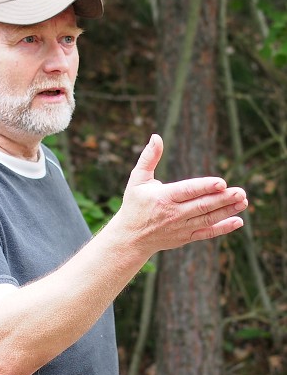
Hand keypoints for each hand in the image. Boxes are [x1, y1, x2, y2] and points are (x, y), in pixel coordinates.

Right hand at [118, 134, 247, 253]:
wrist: (130, 238)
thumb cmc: (134, 205)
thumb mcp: (136, 180)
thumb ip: (148, 158)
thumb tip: (156, 137)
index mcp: (162, 197)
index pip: (187, 191)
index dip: (205, 187)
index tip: (221, 182)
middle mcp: (173, 213)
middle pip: (202, 205)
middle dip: (223, 199)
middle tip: (241, 191)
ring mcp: (180, 227)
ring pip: (207, 219)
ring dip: (227, 211)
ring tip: (244, 201)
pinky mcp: (185, 237)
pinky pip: (207, 233)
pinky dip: (223, 228)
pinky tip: (238, 221)